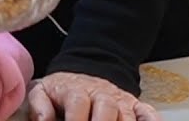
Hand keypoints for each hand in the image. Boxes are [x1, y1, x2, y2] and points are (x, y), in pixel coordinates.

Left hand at [27, 72, 159, 120]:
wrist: (84, 72)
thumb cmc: (62, 90)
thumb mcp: (43, 92)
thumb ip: (40, 106)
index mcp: (76, 90)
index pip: (78, 104)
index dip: (76, 120)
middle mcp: (101, 95)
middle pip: (107, 109)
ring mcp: (121, 101)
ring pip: (127, 116)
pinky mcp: (135, 107)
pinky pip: (149, 114)